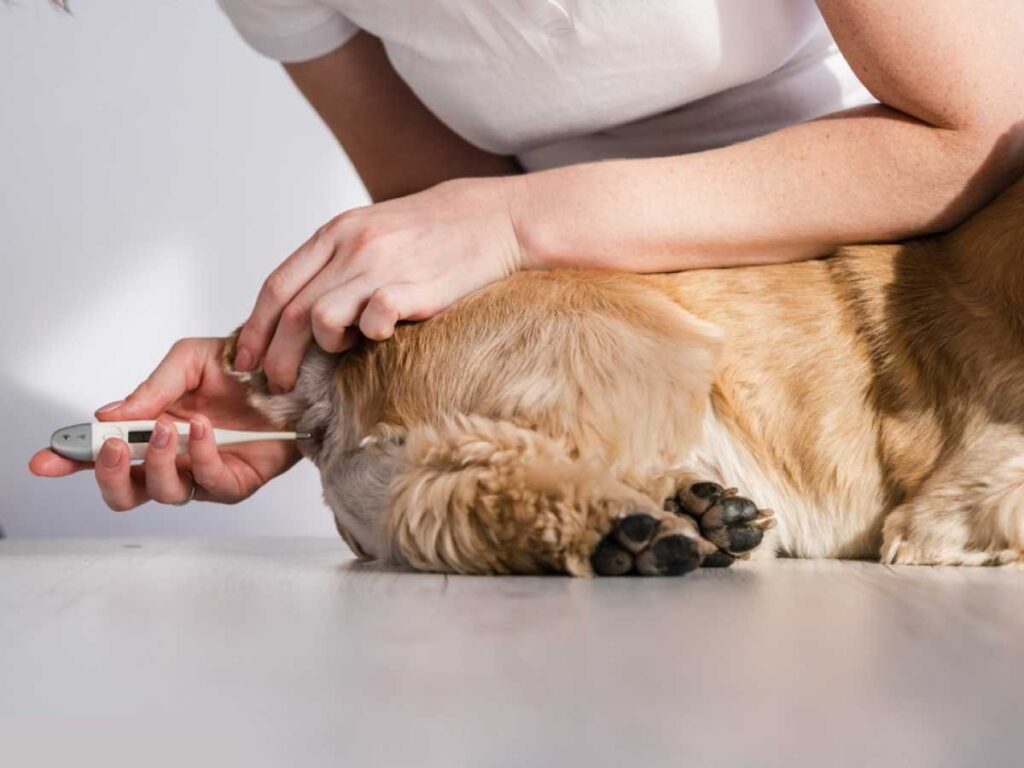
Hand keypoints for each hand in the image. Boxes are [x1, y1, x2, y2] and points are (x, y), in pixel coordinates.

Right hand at [28, 337, 300, 508]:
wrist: (292, 371)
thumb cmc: (239, 366)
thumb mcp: (188, 361)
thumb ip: (151, 389)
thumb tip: (109, 415)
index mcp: (150, 430)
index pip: (102, 454)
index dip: (70, 460)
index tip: (44, 460)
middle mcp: (172, 459)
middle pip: (125, 492)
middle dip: (110, 474)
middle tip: (113, 447)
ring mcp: (202, 474)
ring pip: (164, 492)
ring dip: (159, 461)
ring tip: (169, 428)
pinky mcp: (236, 482)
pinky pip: (210, 484)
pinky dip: (201, 456)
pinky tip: (203, 429)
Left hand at [232, 175, 524, 391]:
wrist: (492, 220)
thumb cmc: (432, 234)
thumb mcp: (372, 232)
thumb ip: (335, 263)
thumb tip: (299, 310)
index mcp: (335, 234)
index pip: (276, 286)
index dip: (255, 328)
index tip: (247, 360)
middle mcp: (351, 247)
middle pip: (291, 311)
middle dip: (276, 356)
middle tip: (278, 384)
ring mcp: (381, 267)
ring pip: (319, 319)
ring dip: (323, 345)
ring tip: (342, 351)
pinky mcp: (414, 287)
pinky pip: (371, 321)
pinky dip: (369, 335)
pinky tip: (383, 335)